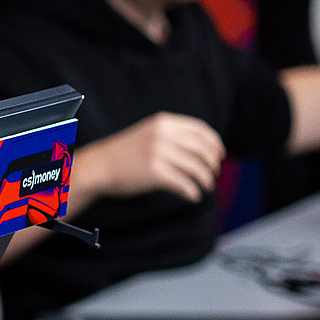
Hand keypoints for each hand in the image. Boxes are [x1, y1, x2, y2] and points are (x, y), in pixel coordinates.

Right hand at [81, 112, 224, 203]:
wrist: (99, 166)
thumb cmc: (124, 154)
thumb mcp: (148, 133)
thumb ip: (171, 135)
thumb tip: (203, 149)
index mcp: (163, 122)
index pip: (200, 130)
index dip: (214, 143)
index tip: (219, 155)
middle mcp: (162, 135)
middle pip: (201, 149)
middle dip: (212, 163)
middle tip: (213, 173)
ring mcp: (158, 153)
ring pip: (195, 167)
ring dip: (205, 179)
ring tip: (205, 186)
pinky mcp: (154, 173)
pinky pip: (183, 183)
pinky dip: (191, 191)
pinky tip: (193, 196)